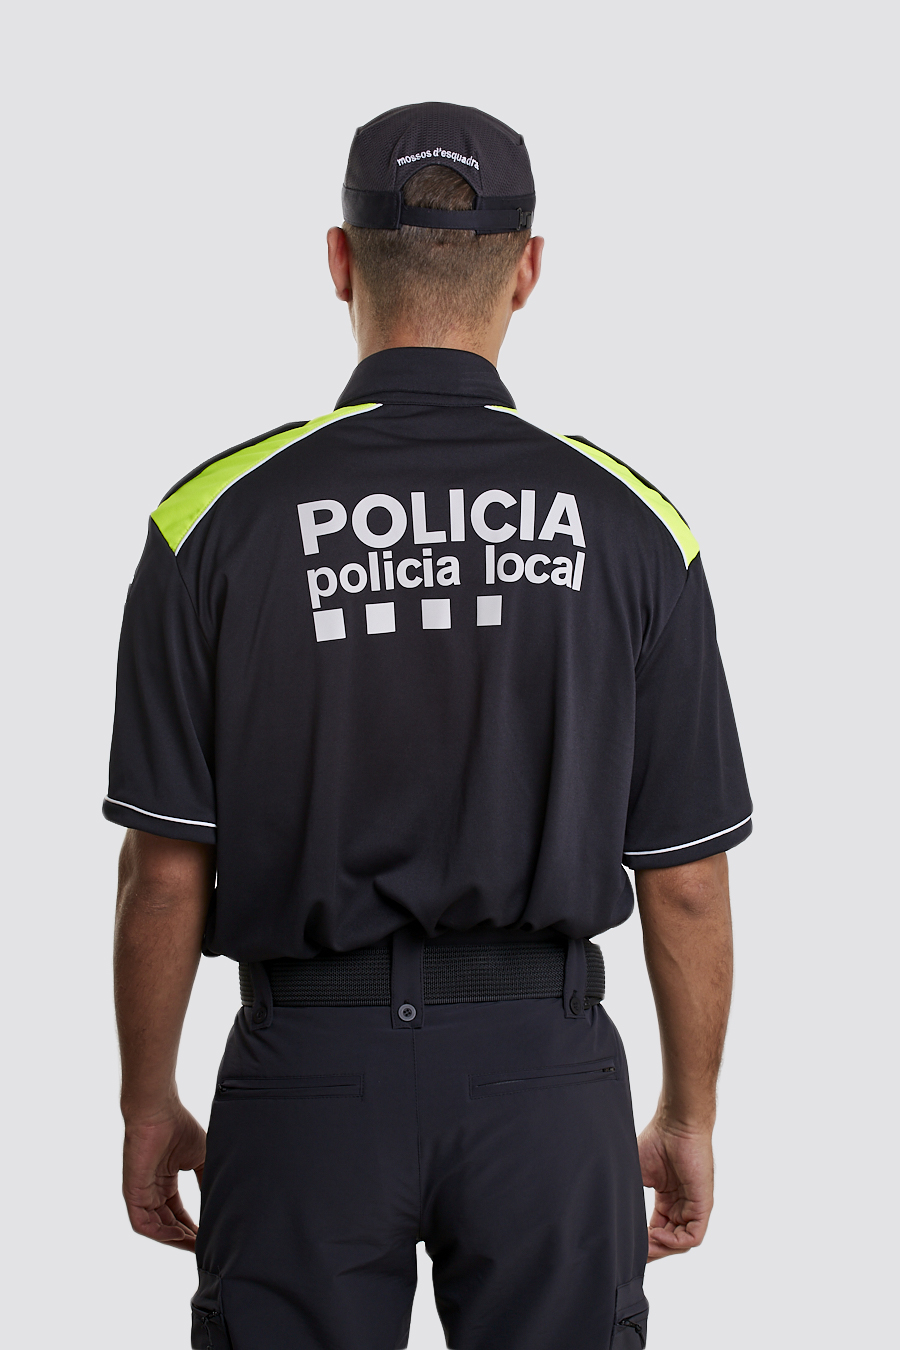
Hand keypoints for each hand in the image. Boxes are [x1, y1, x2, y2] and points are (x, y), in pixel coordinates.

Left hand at [122, 1101, 205, 1250]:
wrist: (159, 1111)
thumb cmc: (178, 1127)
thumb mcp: (200, 1158)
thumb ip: (206, 1180)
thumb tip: (219, 1202)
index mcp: (165, 1182)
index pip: (177, 1213)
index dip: (192, 1227)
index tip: (208, 1237)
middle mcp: (152, 1190)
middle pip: (168, 1224)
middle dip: (186, 1238)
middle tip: (204, 1247)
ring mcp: (141, 1193)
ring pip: (156, 1228)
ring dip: (175, 1239)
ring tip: (195, 1245)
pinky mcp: (132, 1193)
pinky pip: (142, 1223)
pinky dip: (159, 1233)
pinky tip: (177, 1236)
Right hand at [637, 1117, 713, 1260]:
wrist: (675, 1123)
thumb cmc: (656, 1140)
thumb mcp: (637, 1174)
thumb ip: (630, 1197)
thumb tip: (611, 1216)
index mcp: (668, 1200)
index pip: (658, 1231)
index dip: (644, 1242)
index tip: (628, 1244)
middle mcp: (682, 1206)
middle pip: (670, 1241)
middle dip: (653, 1250)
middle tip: (636, 1251)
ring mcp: (693, 1206)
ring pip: (681, 1243)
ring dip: (662, 1248)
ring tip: (645, 1245)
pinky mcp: (703, 1204)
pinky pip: (693, 1236)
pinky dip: (676, 1242)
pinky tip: (657, 1234)